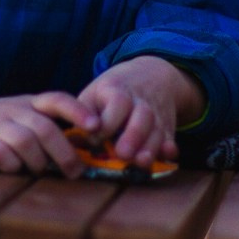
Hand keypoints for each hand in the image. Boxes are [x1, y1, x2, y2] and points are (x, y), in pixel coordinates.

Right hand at [0, 71, 99, 177]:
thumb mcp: (18, 114)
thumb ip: (44, 126)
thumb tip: (80, 153)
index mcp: (28, 103)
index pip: (58, 99)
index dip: (79, 111)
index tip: (95, 128)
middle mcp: (13, 112)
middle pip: (46, 129)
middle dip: (65, 152)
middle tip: (75, 172)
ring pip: (26, 142)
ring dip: (38, 162)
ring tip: (38, 172)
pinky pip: (0, 154)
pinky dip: (10, 165)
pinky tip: (11, 169)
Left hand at [78, 56, 205, 168]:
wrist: (151, 76)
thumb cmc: (111, 92)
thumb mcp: (94, 93)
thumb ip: (82, 115)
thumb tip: (68, 141)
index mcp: (118, 90)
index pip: (117, 102)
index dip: (108, 122)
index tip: (95, 137)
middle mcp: (140, 101)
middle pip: (142, 115)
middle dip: (134, 135)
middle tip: (122, 154)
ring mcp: (156, 114)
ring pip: (157, 128)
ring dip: (151, 146)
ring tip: (141, 162)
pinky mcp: (166, 127)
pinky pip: (171, 137)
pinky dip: (170, 147)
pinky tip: (168, 154)